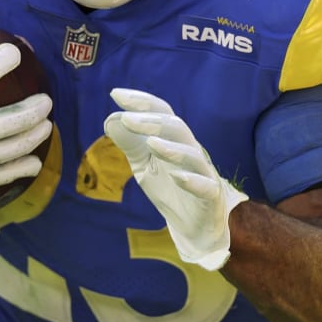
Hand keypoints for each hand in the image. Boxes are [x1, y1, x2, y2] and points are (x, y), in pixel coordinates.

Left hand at [103, 88, 245, 270]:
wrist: (193, 227)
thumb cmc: (170, 189)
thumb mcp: (145, 166)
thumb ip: (131, 144)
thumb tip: (111, 119)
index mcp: (175, 140)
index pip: (161, 113)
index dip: (141, 102)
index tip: (115, 94)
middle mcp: (191, 151)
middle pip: (176, 128)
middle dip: (151, 121)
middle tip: (127, 117)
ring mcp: (203, 173)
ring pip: (192, 154)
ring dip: (171, 148)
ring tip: (151, 143)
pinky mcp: (211, 197)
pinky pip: (205, 186)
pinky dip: (191, 180)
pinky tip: (176, 177)